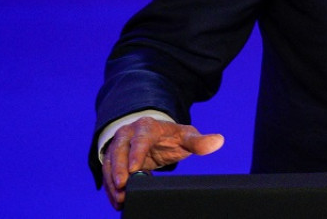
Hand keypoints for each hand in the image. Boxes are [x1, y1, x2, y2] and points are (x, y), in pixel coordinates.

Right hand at [102, 116, 223, 209]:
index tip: (133, 168)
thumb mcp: (186, 136)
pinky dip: (110, 187)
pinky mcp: (112, 158)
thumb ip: (199, 141)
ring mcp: (118, 145)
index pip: (141, 138)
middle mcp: (129, 134)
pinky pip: (107, 172)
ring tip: (119, 199)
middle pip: (119, 149)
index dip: (136, 152)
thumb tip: (219, 141)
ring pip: (109, 161)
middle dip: (118, 168)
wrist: (156, 136)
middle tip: (122, 186)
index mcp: (147, 126)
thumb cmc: (172, 137)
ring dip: (112, 180)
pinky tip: (117, 201)